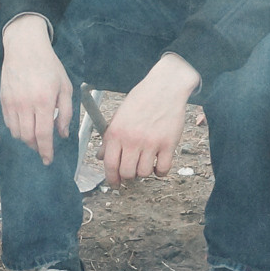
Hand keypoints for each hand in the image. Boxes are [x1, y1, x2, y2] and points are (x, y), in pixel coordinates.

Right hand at [0, 15, 72, 165]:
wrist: (24, 47)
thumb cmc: (48, 65)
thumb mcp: (65, 87)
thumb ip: (66, 112)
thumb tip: (62, 134)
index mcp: (44, 101)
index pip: (43, 135)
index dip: (46, 151)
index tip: (48, 160)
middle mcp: (26, 104)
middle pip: (28, 138)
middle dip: (36, 147)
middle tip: (43, 149)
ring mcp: (12, 103)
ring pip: (16, 133)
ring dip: (26, 140)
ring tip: (35, 136)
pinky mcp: (3, 100)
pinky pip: (7, 124)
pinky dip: (16, 130)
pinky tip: (25, 126)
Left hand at [101, 53, 198, 185]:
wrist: (164, 87)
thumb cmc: (141, 100)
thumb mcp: (119, 117)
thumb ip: (109, 138)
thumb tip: (100, 157)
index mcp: (116, 133)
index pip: (110, 164)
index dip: (111, 178)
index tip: (115, 183)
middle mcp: (132, 139)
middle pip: (127, 173)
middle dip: (128, 176)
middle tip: (132, 171)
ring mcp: (150, 142)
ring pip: (144, 173)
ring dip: (145, 172)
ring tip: (146, 162)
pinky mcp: (168, 144)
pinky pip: (163, 169)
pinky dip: (160, 171)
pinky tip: (159, 164)